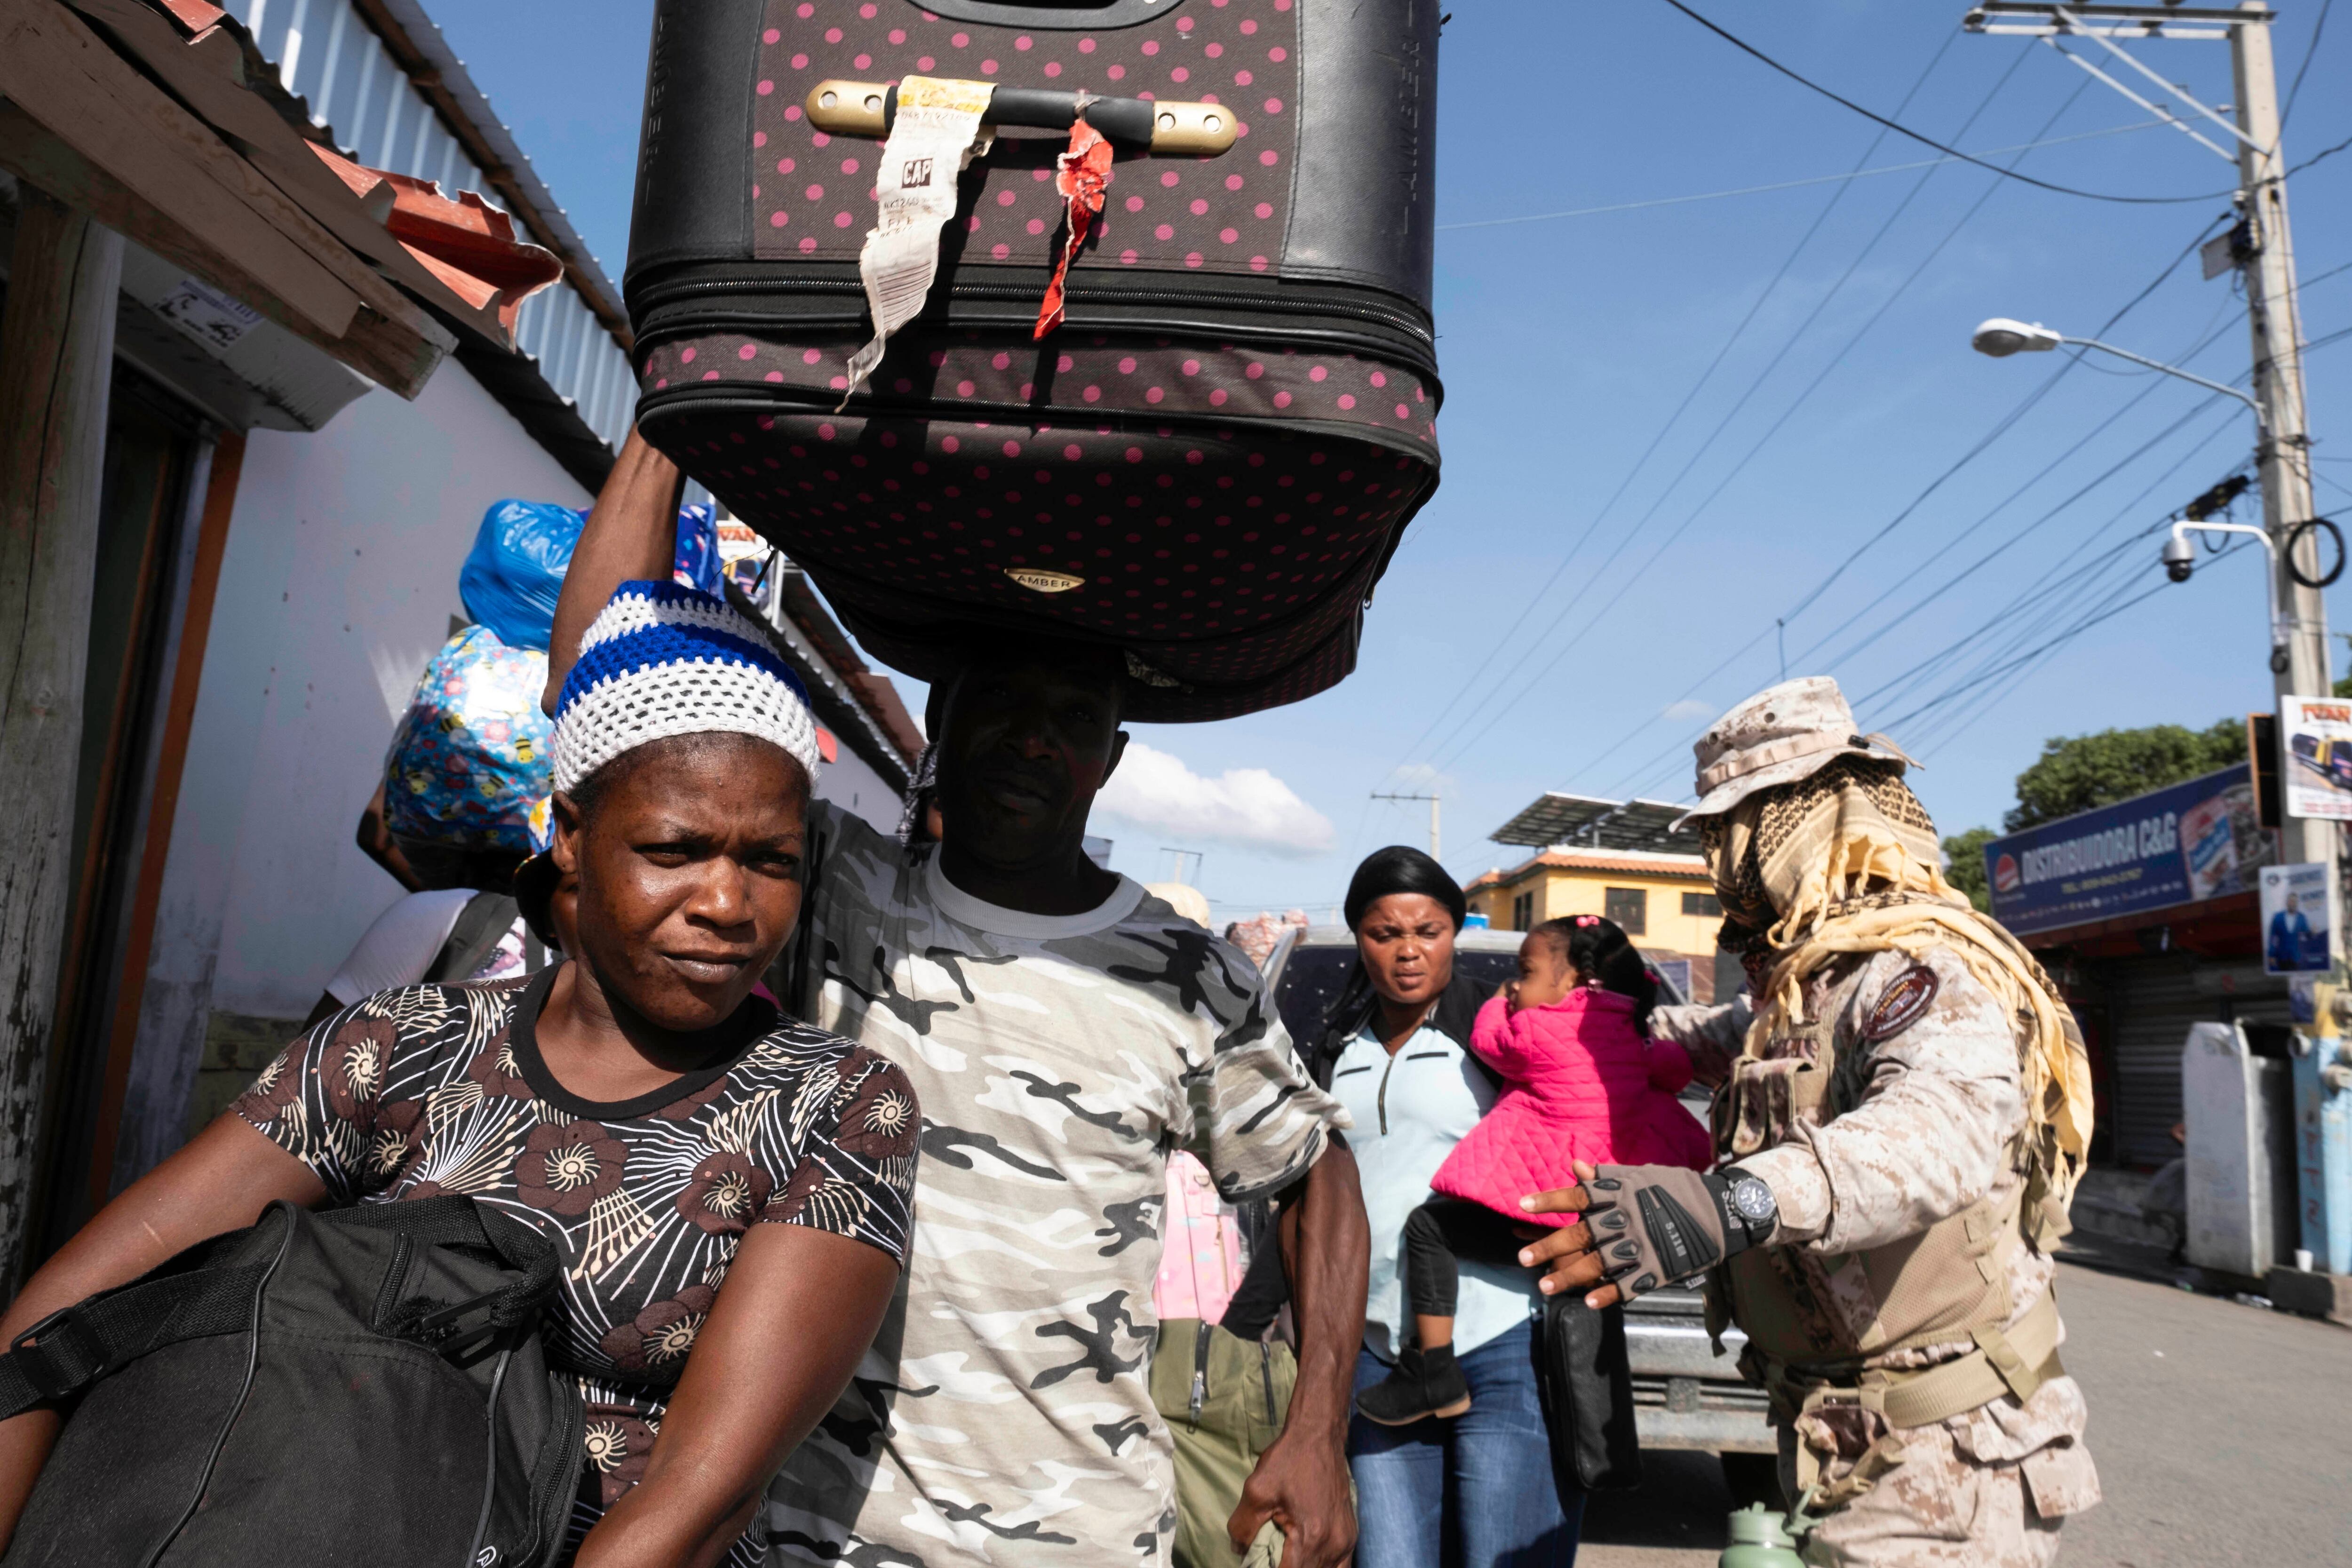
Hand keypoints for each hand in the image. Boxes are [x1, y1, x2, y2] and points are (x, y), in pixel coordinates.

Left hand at [1229, 1424, 1354, 1567]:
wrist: (1319, 1435)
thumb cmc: (1288, 1460)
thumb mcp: (1256, 1491)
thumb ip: (1242, 1527)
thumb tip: (1239, 1551)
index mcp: (1311, 1537)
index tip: (1258, 1562)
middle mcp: (1334, 1544)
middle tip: (1267, 1559)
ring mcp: (1346, 1540)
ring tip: (1286, 1558)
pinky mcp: (1350, 1533)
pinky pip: (1340, 1565)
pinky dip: (1321, 1566)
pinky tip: (1305, 1559)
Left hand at [1515, 1161, 1753, 1310]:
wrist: (1722, 1209)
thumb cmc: (1677, 1188)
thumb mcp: (1640, 1175)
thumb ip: (1606, 1177)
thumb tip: (1575, 1166)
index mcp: (1620, 1194)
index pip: (1578, 1196)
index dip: (1549, 1200)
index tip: (1521, 1205)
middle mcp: (1626, 1219)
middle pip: (1581, 1234)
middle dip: (1549, 1247)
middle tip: (1522, 1259)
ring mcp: (1642, 1245)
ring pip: (1598, 1264)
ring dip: (1569, 1276)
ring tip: (1544, 1287)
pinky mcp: (1658, 1268)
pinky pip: (1628, 1285)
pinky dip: (1608, 1294)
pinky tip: (1588, 1302)